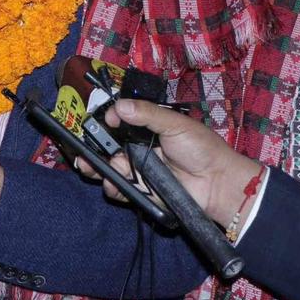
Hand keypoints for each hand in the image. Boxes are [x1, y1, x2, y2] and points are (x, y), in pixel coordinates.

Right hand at [86, 99, 254, 227]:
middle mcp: (141, 149)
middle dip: (93, 148)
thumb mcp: (174, 124)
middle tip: (81, 150)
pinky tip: (109, 182)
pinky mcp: (143, 192)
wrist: (218, 182)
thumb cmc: (201, 147)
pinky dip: (113, 187)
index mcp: (149, 129)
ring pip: (111, 169)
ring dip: (97, 167)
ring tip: (88, 167)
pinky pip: (122, 189)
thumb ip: (147, 114)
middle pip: (110, 147)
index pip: (121, 123)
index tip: (104, 121)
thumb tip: (118, 107)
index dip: (109, 122)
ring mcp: (141, 171)